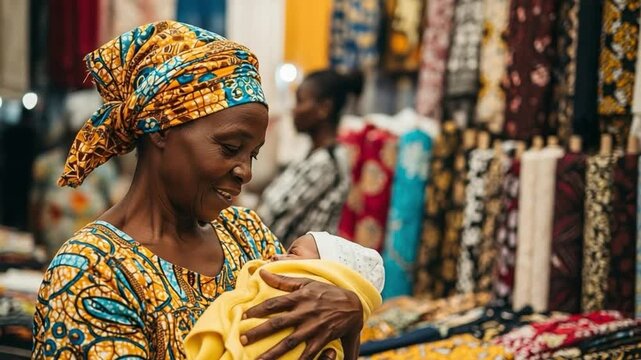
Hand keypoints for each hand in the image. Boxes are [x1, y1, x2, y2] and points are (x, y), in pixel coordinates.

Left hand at [240, 269, 363, 359]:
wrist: (354, 305)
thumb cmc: (327, 292)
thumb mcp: (307, 282)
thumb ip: (283, 280)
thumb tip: (261, 272)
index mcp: (300, 297)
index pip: (274, 303)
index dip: (258, 309)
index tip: (244, 315)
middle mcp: (305, 312)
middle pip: (278, 324)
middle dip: (259, 332)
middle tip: (242, 339)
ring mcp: (314, 327)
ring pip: (290, 342)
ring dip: (273, 352)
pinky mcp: (323, 339)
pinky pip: (309, 353)